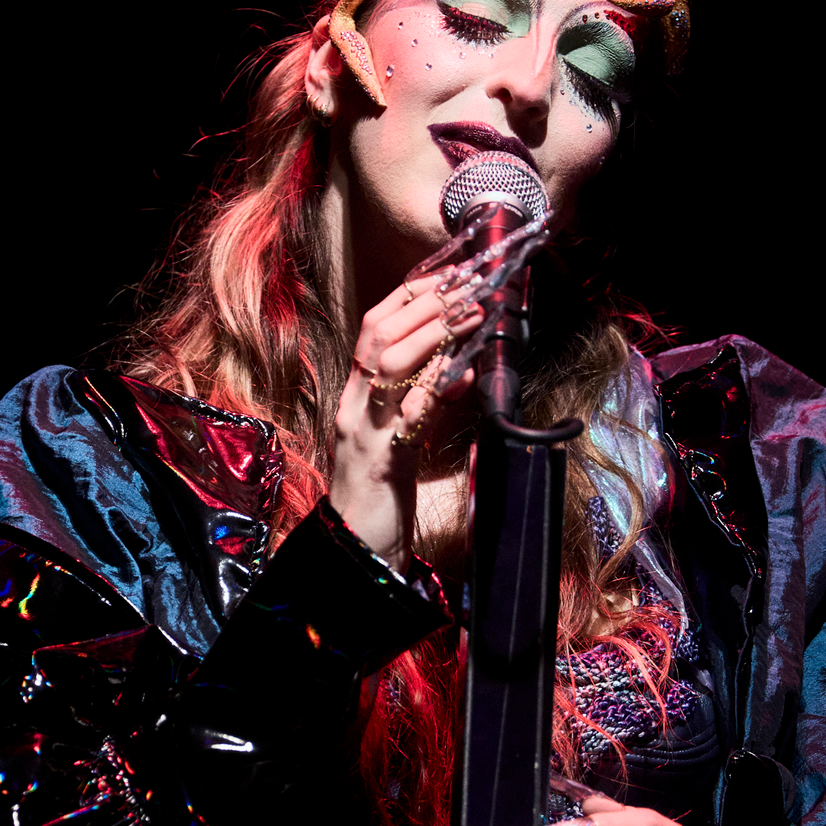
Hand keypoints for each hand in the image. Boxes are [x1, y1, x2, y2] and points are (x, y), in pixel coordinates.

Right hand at [329, 274, 481, 572]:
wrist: (354, 554)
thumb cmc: (377, 499)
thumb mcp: (399, 440)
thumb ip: (423, 403)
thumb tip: (461, 367)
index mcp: (355, 398)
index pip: (374, 327)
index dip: (411, 295)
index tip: (451, 271)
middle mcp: (354, 407)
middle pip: (377, 334)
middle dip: (424, 302)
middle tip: (468, 282)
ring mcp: (364, 433)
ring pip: (388, 365)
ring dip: (433, 334)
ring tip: (472, 314)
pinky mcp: (381, 462)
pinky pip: (409, 416)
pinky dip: (437, 388)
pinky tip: (465, 371)